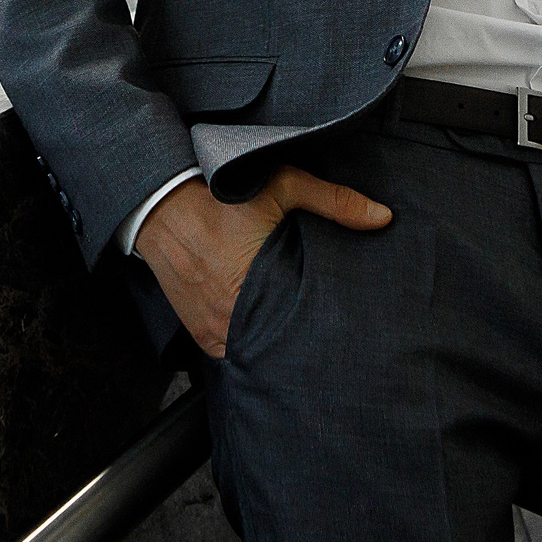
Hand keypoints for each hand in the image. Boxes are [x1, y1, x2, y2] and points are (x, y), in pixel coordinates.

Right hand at [133, 167, 391, 358]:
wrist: (159, 204)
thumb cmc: (218, 195)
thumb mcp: (282, 187)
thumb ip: (334, 201)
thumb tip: (383, 217)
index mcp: (256, 291)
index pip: (303, 330)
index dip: (325, 330)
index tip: (343, 328)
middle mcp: (232, 321)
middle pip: (281, 347)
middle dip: (303, 341)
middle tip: (328, 335)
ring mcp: (214, 333)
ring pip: (256, 354)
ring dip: (275, 345)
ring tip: (299, 335)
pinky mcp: (201, 335)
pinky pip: (233, 353)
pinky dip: (249, 345)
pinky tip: (267, 333)